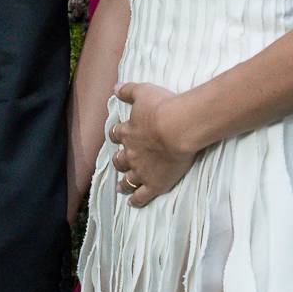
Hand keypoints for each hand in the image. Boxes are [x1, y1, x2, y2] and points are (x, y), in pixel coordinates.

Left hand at [110, 82, 200, 206]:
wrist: (177, 127)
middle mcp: (131, 153)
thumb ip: (128, 90)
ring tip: (120, 188)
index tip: (117, 136)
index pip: (117, 134)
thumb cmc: (162, 107)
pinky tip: (132, 203)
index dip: (117, 135)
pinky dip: (136, 200)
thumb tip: (114, 88)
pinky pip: (141, 196)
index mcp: (128, 132)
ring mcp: (141, 170)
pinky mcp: (154, 184)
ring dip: (123, 184)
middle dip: (119, 161)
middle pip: (120, 160)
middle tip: (119, 163)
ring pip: (128, 180)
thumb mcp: (143, 91)